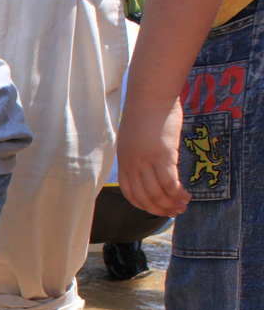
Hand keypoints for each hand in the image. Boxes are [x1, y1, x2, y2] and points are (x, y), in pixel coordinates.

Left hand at [116, 98, 190, 216]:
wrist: (150, 96)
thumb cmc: (145, 114)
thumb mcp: (133, 140)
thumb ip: (138, 156)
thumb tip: (149, 168)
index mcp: (123, 162)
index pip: (130, 193)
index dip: (144, 205)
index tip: (156, 209)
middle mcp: (131, 165)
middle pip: (144, 197)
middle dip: (159, 209)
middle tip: (174, 213)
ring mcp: (146, 161)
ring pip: (157, 193)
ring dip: (171, 204)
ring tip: (183, 206)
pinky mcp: (162, 155)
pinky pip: (169, 182)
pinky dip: (178, 193)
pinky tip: (186, 195)